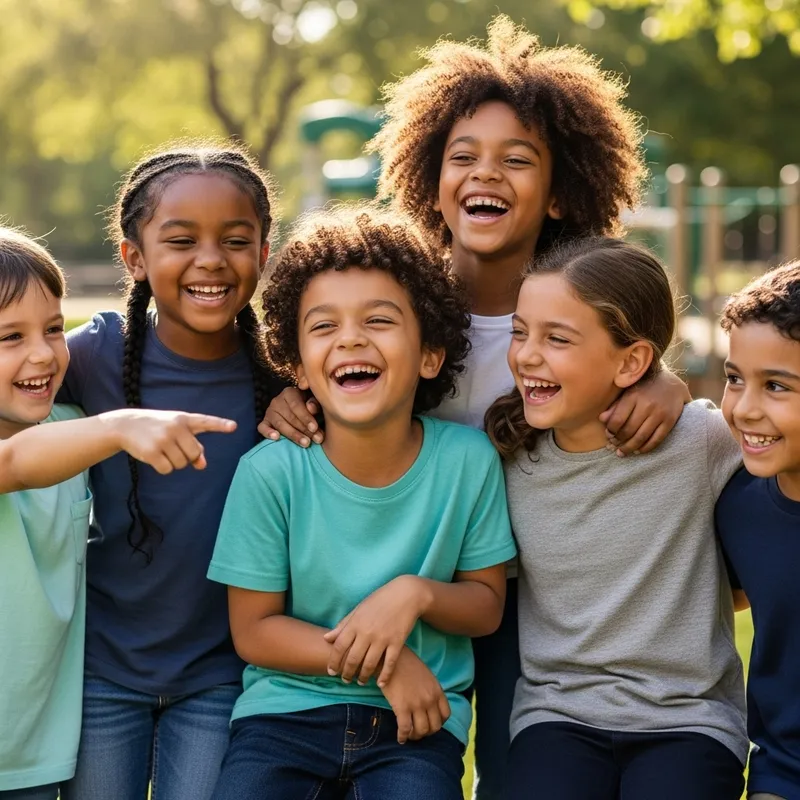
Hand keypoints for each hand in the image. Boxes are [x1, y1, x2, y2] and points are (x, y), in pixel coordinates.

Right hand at [103, 410, 236, 472]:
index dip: (220, 425)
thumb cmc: (158, 428)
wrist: (126, 424)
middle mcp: (175, 427)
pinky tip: (154, 457)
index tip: (234, 426)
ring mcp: (162, 439)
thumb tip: (202, 464)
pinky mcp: (151, 451)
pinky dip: (163, 468)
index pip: (206, 422)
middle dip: (187, 456)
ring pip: (181, 464)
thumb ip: (194, 445)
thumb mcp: (177, 430)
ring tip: (162, 450)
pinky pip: (167, 470)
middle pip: (194, 453)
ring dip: (174, 463)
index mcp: (184, 419)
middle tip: (173, 448)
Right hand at [257, 387, 322, 446]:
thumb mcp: (314, 402)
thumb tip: (311, 408)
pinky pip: (262, 427)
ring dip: (293, 434)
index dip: (306, 417)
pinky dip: (268, 433)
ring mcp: (269, 412)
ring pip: (279, 424)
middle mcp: (277, 401)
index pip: (296, 405)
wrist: (297, 410)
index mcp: (289, 393)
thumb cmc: (308, 406)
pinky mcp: (264, 422)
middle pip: (290, 416)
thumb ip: (314, 404)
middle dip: (304, 429)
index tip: (315, 428)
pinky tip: (276, 438)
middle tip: (316, 439)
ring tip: (305, 443)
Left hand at [324, 576, 425, 686]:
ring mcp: (383, 638)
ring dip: (363, 677)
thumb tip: (326, 638)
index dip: (334, 662)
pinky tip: (380, 683)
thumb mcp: (359, 609)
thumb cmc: (379, 600)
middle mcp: (367, 632)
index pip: (339, 647)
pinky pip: (389, 663)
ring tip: (361, 681)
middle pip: (353, 659)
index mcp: (356, 623)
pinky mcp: (397, 642)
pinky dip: (384, 676)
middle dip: (347, 673)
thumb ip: (343, 625)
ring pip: (370, 664)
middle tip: (346, 680)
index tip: (331, 672)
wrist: (405, 594)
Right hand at [380, 648, 450, 742]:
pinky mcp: (402, 707)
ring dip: (415, 736)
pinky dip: (403, 737)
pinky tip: (400, 738)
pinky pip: (405, 729)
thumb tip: (428, 703)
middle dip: (426, 732)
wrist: (390, 657)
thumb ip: (430, 690)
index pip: (445, 715)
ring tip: (408, 735)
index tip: (430, 724)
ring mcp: (417, 704)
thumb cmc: (405, 664)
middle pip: (435, 727)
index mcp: (437, 690)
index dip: (438, 723)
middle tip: (418, 732)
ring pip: (421, 731)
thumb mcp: (425, 675)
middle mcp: (430, 699)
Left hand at [600, 369, 688, 455]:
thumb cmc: (644, 389)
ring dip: (629, 448)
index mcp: (633, 396)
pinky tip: (638, 451)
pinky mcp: (670, 421)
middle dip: (618, 441)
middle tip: (613, 446)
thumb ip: (615, 406)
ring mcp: (659, 414)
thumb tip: (602, 420)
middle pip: (629, 430)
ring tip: (622, 452)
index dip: (610, 431)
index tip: (608, 434)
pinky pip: (656, 440)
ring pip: (641, 437)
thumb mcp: (628, 392)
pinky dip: (645, 448)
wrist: (672, 384)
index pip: (617, 419)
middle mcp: (647, 405)